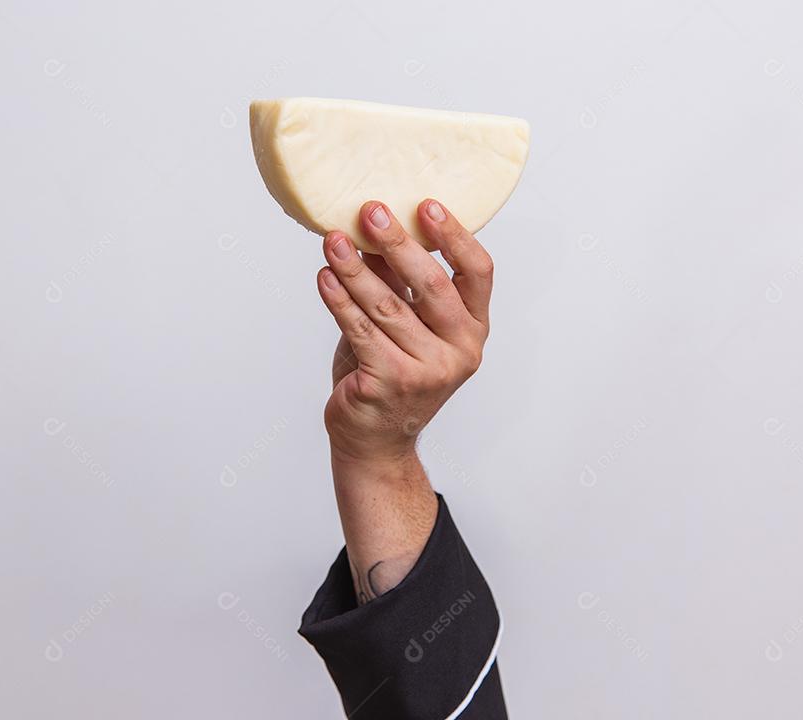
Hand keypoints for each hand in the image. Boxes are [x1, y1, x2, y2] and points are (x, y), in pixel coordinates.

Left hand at [317, 199, 493, 462]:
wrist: (375, 440)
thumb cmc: (390, 373)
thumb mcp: (405, 325)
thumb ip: (399, 282)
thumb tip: (378, 224)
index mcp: (473, 329)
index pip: (478, 273)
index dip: (455, 236)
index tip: (426, 205)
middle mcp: (459, 351)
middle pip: (431, 284)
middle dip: (397, 243)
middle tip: (371, 210)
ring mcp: (427, 370)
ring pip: (387, 306)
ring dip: (355, 268)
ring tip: (333, 239)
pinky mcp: (389, 382)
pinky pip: (359, 330)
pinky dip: (339, 300)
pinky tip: (325, 277)